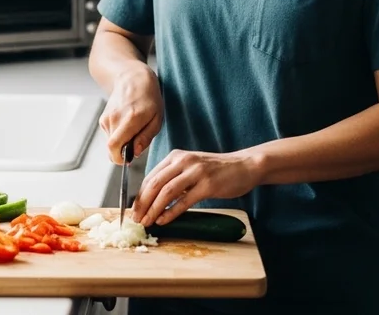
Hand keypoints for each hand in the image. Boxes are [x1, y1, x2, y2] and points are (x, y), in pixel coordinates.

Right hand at [98, 64, 162, 163]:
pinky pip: (109, 136)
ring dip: (122, 143)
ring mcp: (106, 118)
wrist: (132, 78)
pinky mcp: (103, 119)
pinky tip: (126, 125)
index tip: (129, 159)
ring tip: (133, 130)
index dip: (120, 159)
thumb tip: (135, 153)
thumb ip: (146, 137)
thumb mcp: (156, 119)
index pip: (114, 146)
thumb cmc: (149, 98)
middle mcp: (115, 118)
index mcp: (130, 119)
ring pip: (110, 143)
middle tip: (136, 142)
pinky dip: (118, 136)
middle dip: (123, 152)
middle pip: (111, 148)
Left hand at [131, 149, 259, 226]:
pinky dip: (171, 212)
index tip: (134, 209)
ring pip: (167, 192)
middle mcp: (184, 161)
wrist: (244, 166)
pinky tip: (163, 220)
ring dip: (154, 209)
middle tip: (137, 219)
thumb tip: (153, 199)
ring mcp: (196, 172)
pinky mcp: (207, 185)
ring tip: (147, 222)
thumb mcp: (191, 168)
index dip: (139, 195)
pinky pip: (184, 201)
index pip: (151, 176)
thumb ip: (174, 178)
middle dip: (142, 203)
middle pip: (155, 184)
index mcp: (176, 156)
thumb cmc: (217, 170)